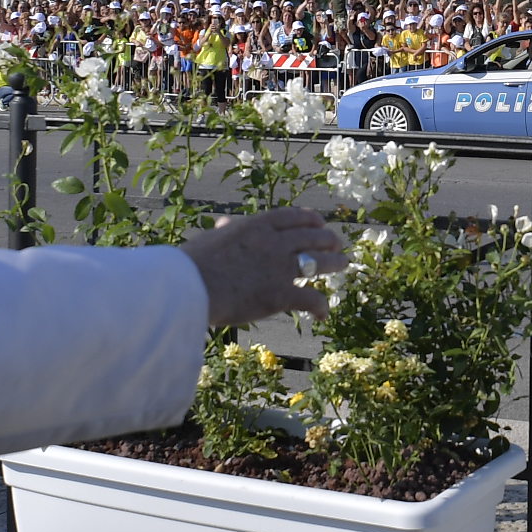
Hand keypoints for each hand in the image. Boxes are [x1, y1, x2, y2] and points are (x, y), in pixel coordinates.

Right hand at [181, 208, 348, 324]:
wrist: (188, 286)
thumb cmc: (191, 264)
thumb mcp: (211, 239)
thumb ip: (226, 232)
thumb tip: (225, 224)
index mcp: (256, 226)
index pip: (292, 217)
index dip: (310, 219)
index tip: (319, 222)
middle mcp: (274, 242)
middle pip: (312, 237)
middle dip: (329, 239)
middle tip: (337, 244)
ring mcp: (279, 267)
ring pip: (320, 262)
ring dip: (335, 263)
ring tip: (344, 265)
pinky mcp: (280, 294)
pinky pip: (311, 299)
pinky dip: (321, 307)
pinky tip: (323, 314)